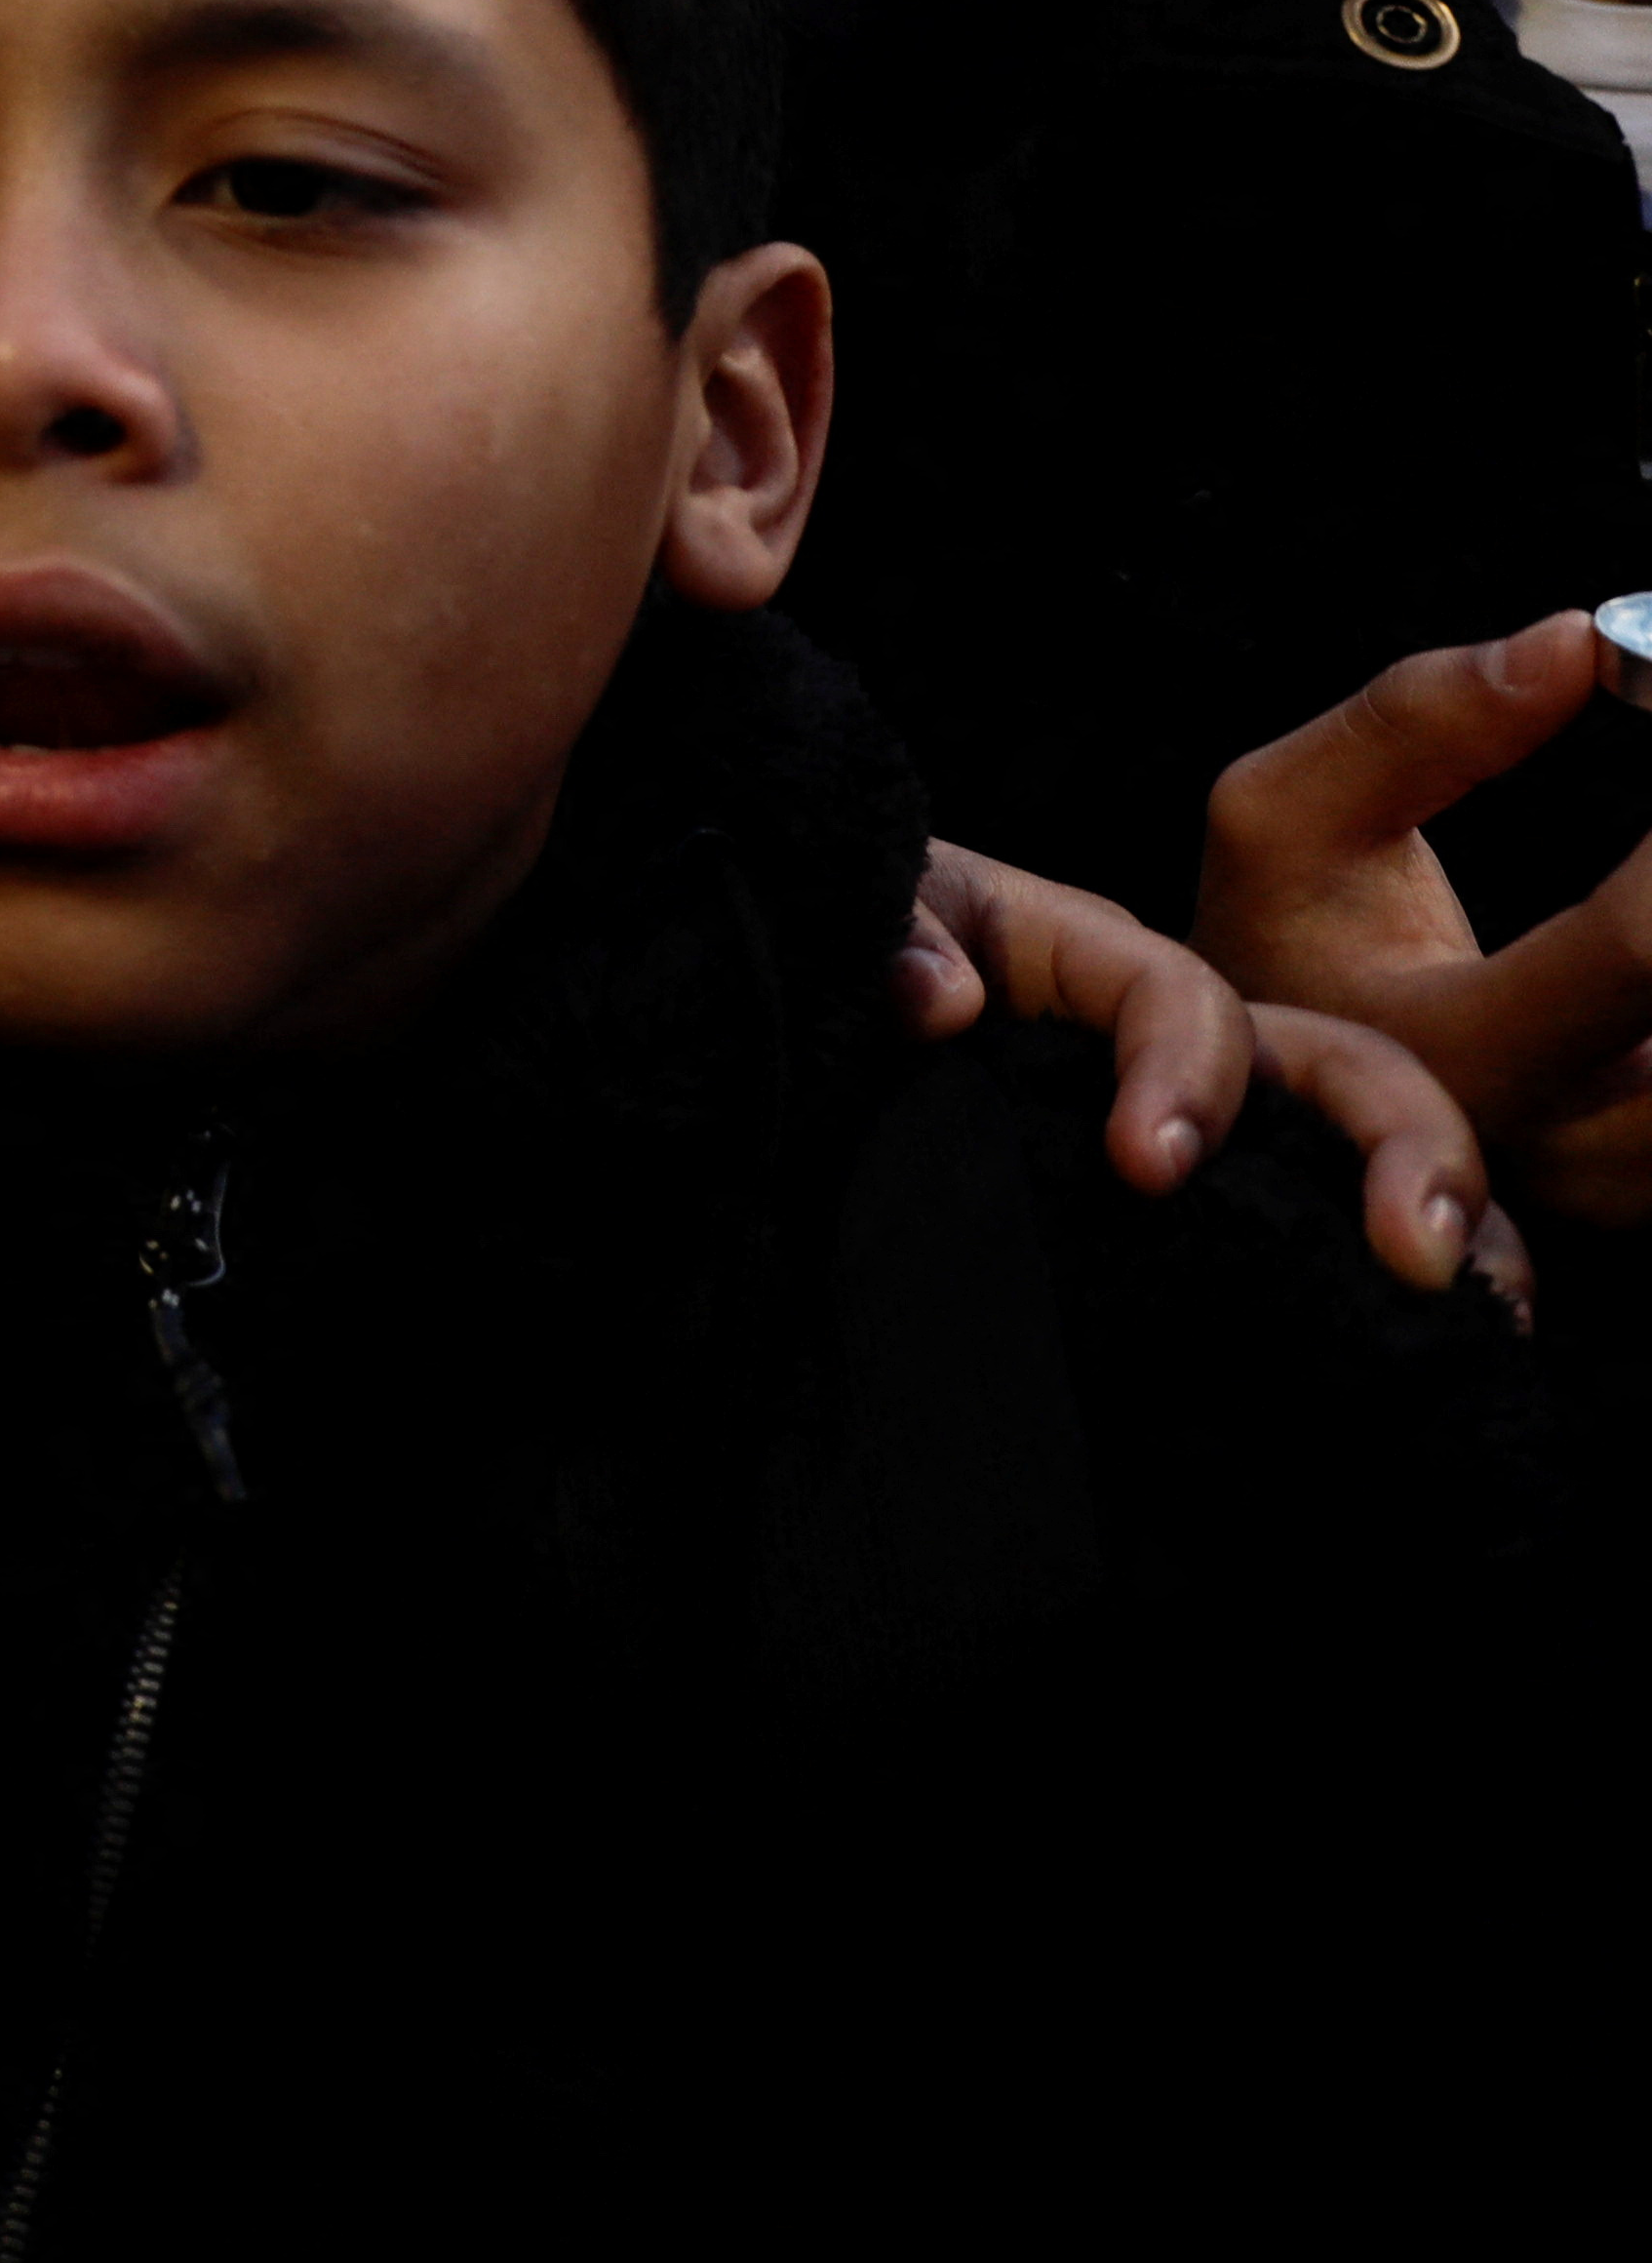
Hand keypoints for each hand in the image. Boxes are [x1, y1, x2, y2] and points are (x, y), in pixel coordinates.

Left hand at [900, 835, 1518, 1293]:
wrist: (783, 1042)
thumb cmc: (839, 961)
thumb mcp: (848, 917)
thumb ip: (890, 935)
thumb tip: (938, 995)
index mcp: (1090, 962)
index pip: (1175, 997)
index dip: (1183, 1069)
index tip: (1145, 1165)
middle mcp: (1176, 1046)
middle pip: (1334, 1068)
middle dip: (1396, 1145)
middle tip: (1408, 1253)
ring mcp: (1208, 1136)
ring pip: (1367, 1156)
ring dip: (1444, 1212)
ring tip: (1478, 1308)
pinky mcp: (1203, 1220)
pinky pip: (1327, 1237)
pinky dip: (1401, 1278)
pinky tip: (1451, 1345)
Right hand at [1198, 621, 1651, 1229]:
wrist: (1277, 1105)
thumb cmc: (1285, 941)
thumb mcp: (1284, 819)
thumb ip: (1415, 723)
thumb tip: (1576, 641)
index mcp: (1454, 1056)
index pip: (1637, 947)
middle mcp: (1561, 1148)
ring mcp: (1629, 1180)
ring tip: (1649, 860)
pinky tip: (1651, 903)